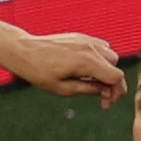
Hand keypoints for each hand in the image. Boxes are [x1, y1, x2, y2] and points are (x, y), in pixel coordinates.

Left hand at [1, 29, 124, 103]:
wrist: (24, 50)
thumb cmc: (38, 71)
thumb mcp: (63, 88)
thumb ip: (88, 89)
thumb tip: (105, 92)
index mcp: (87, 62)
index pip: (116, 77)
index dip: (117, 93)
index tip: (106, 104)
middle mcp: (91, 48)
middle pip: (114, 66)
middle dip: (111, 82)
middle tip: (99, 95)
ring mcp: (86, 40)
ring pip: (109, 55)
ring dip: (106, 69)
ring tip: (90, 81)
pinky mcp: (81, 37)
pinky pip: (100, 47)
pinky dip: (99, 59)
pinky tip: (86, 69)